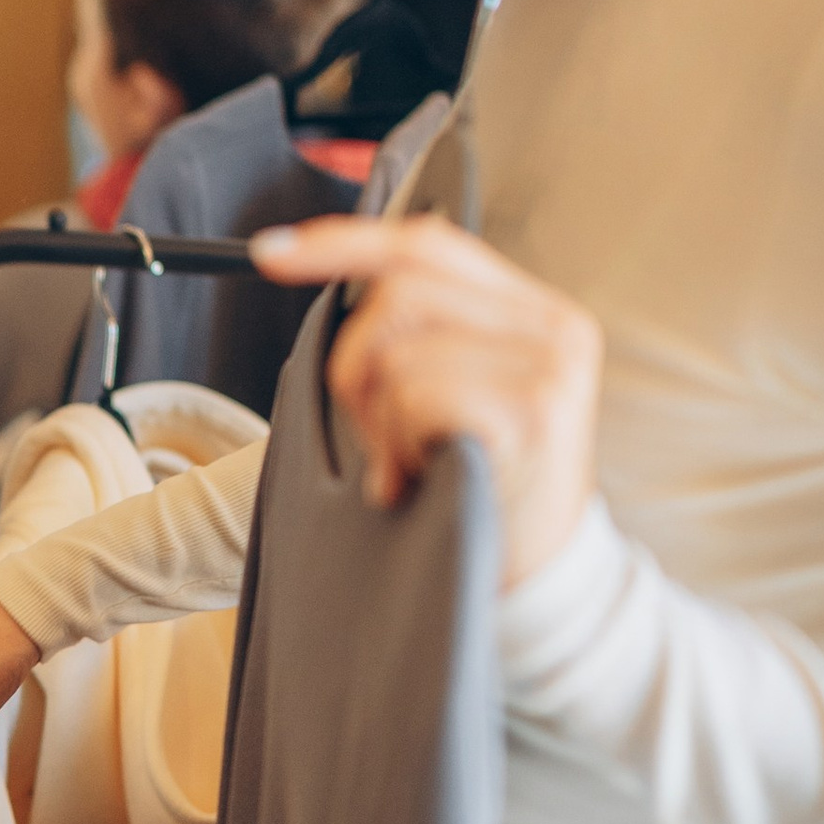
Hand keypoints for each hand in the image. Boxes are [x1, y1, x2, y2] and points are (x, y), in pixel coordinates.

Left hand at [252, 216, 601, 588]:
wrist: (544, 581)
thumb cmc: (483, 489)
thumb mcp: (460, 398)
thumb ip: (425, 335)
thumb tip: (331, 272)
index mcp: (535, 312)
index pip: (428, 245)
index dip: (343, 242)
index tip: (269, 254)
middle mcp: (554, 326)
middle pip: (398, 295)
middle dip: (355, 369)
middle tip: (377, 436)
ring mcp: (549, 367)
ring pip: (398, 354)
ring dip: (380, 422)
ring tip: (412, 464)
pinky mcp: (534, 411)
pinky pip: (416, 397)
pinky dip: (398, 446)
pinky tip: (424, 479)